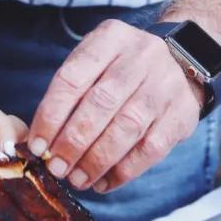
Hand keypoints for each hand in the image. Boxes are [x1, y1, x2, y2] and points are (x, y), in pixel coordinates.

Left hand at [27, 19, 203, 194]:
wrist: (183, 61)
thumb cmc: (123, 67)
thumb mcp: (96, 61)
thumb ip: (70, 92)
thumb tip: (41, 140)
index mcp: (110, 38)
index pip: (73, 77)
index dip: (51, 115)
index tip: (37, 145)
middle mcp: (141, 57)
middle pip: (101, 103)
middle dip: (73, 141)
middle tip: (56, 167)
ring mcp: (165, 85)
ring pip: (127, 127)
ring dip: (97, 160)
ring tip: (77, 179)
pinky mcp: (182, 114)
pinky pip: (151, 149)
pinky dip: (124, 171)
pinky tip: (104, 183)